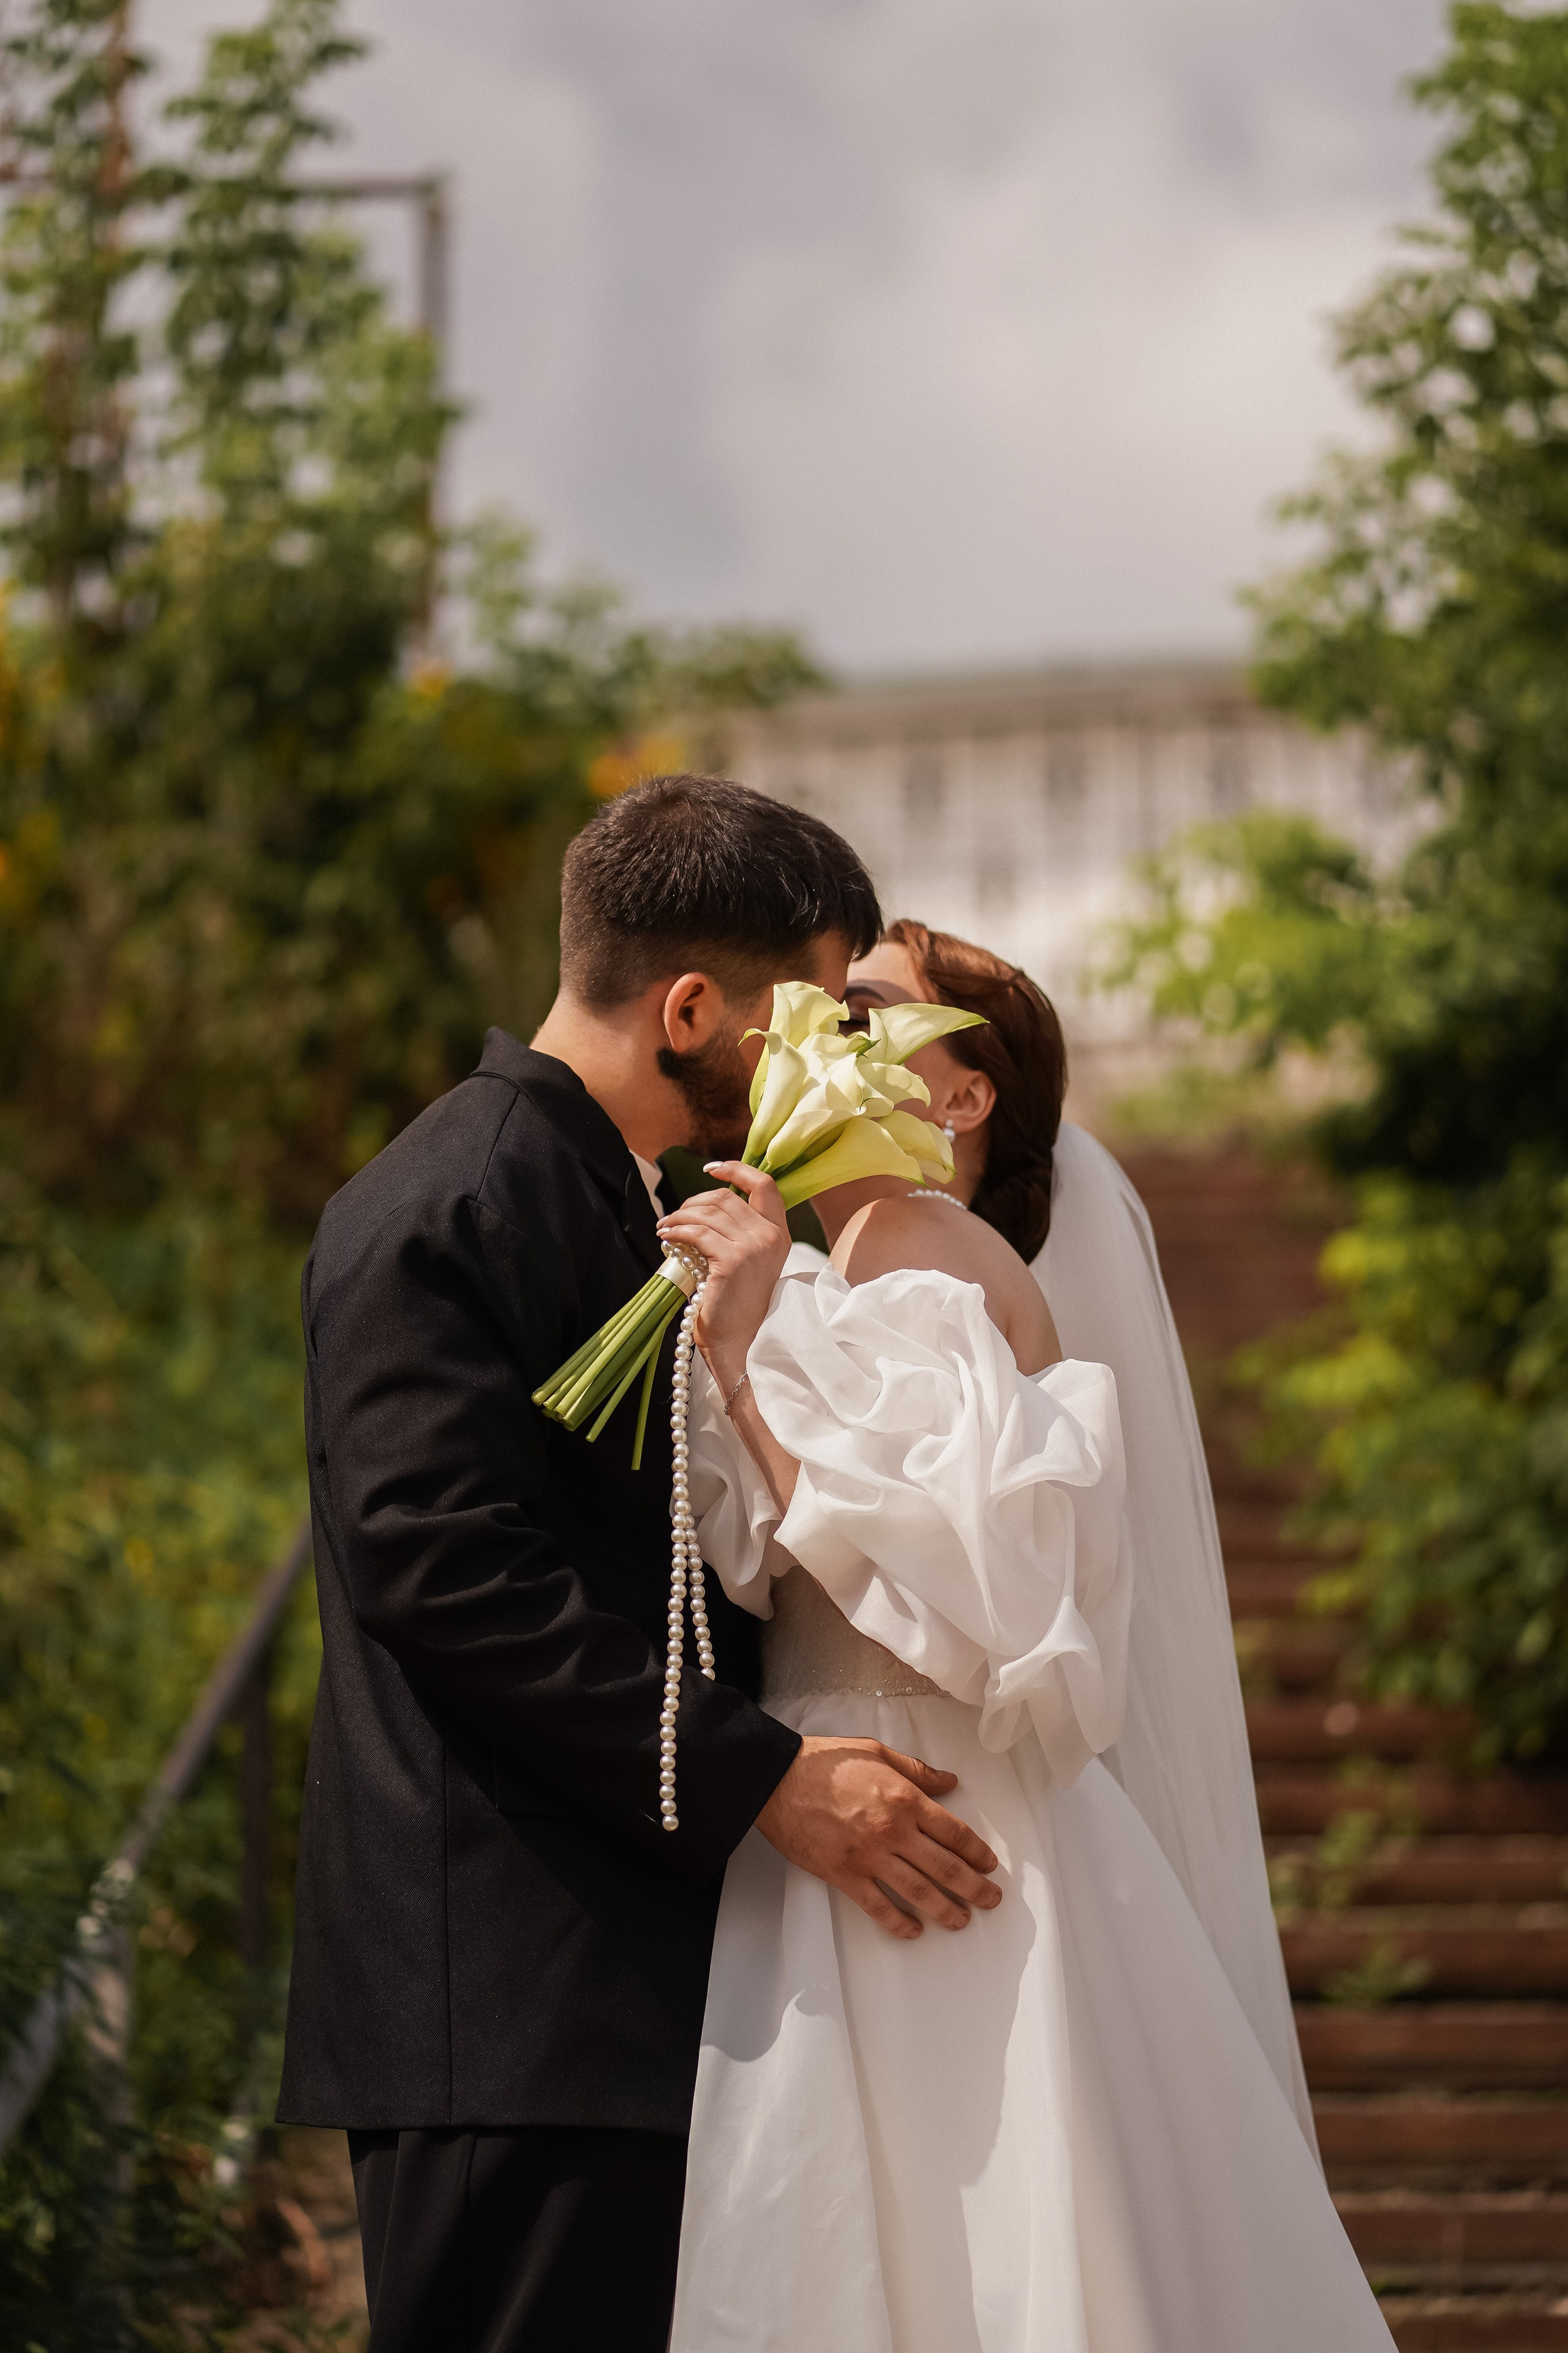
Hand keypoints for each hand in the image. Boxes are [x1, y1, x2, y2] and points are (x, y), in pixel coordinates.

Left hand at [656, 1163, 789, 1387]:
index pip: (765, 1185)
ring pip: (708, 1213)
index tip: (711, 1170)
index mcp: (778, 1235)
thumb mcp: (745, 1263)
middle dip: (694, 1201)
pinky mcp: (732, 1261)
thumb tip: (701, 1209)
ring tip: (665, 1227)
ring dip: (680, 1216)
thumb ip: (735, 1234)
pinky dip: (676, 1230)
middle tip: (675, 1215)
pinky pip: (697, 1233)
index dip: (737, 1170)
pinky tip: (665, 1237)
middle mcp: (770, 1237)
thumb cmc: (736, 1308)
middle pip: (726, 1198)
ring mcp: (754, 1248)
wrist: (739, 1345)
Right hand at [755, 1734, 1002, 1939]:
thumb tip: (950, 1782)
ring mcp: (869, 1857)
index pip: (954, 1833)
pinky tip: (914, 1930)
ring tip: (962, 1921)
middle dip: (974, 1888)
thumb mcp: (877, 1751)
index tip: (990, 1866)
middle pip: (945, 1867)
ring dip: (945, 1910)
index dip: (977, 1853)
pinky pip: (878, 1907)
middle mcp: (893, 1831)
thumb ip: (917, 1771)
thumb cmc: (826, 1761)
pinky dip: (898, 1923)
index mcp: (905, 1798)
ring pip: (918, 1891)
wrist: (777, 1779)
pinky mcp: (844, 1875)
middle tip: (991, 1901)